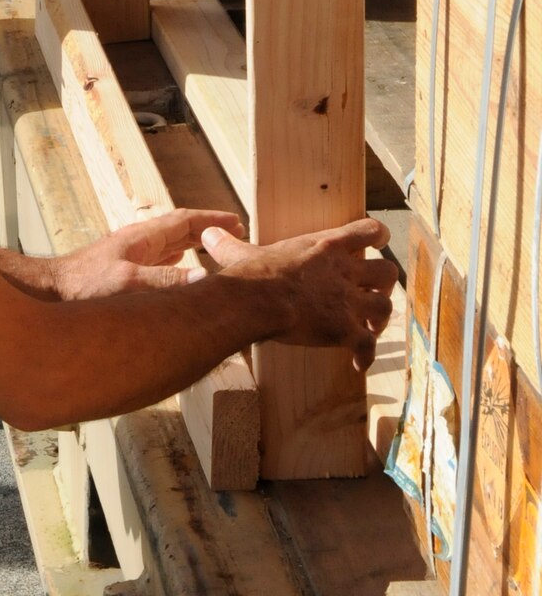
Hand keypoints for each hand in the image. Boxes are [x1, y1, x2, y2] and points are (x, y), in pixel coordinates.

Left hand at [55, 208, 244, 301]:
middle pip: (181, 230)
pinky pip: (161, 261)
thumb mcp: (127, 283)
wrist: (50, 293)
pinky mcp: (124, 272)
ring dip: (196, 244)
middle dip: (209, 230)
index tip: (236, 220)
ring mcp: (131, 256)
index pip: (184, 221)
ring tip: (218, 249)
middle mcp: (139, 243)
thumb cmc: (83, 286)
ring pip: (172, 245)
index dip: (211, 219)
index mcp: (142, 237)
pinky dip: (180, 261)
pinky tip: (184, 270)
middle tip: (236, 234)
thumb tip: (204, 279)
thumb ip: (164, 281)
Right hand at [200, 217, 396, 371]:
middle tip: (372, 294)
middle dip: (384, 285)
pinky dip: (367, 355)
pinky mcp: (345, 330)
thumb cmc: (251, 276)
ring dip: (379, 319)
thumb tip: (208, 234)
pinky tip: (359, 364)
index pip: (368, 231)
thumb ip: (230, 244)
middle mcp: (344, 272)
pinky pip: (367, 345)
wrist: (257, 301)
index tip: (380, 241)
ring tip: (369, 328)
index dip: (378, 236)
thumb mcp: (242, 254)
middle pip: (387, 272)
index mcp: (326, 247)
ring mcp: (348, 302)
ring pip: (385, 307)